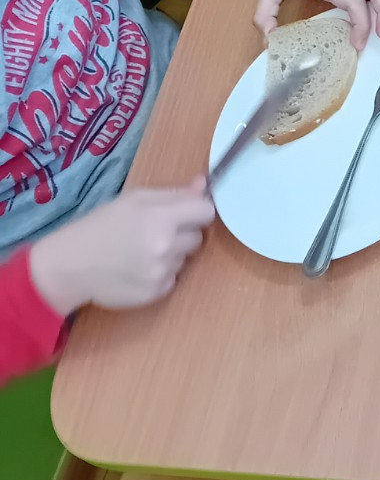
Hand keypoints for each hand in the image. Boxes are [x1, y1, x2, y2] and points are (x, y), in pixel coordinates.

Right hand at [28, 181, 214, 315]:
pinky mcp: (156, 293)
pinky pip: (172, 278)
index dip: (198, 210)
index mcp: (162, 218)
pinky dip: (162, 273)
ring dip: (172, 254)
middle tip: (157, 232)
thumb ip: (173, 194)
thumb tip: (203, 185)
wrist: (72, 265)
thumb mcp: (134, 199)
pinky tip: (138, 268)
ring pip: (185, 258)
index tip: (187, 212)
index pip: (206, 212)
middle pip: (198, 237)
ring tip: (142, 251)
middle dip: (184, 233)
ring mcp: (162, 273)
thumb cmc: (102, 225)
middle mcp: (167, 247)